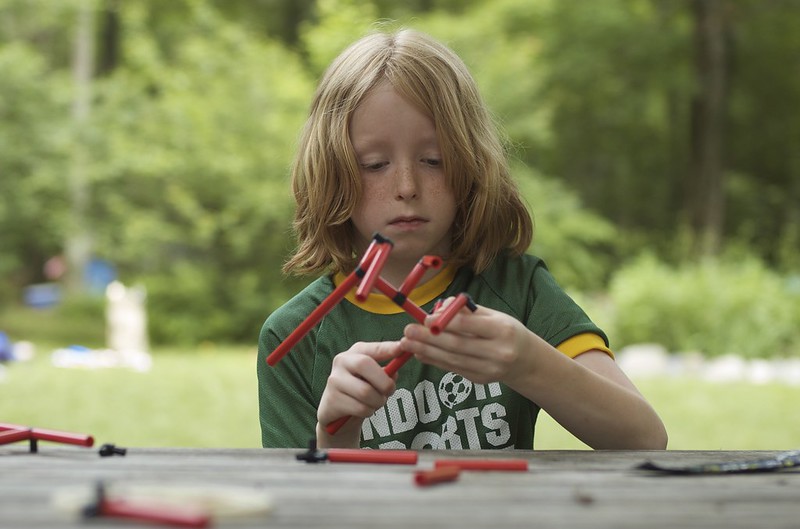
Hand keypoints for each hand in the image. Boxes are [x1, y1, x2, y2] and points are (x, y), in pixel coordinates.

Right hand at [317, 341, 400, 446]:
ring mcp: (334, 380)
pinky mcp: (332, 400)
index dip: (387, 348)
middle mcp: (341, 362)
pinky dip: (368, 412)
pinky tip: (364, 410)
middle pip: (365, 365)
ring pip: (365, 392)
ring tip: (375, 402)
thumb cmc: (360, 389)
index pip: (372, 349)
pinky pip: (360, 408)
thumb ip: (386, 373)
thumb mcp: (374, 378)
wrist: (337, 412)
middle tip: (390, 391)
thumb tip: (394, 373)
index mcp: (355, 352)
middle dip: (383, 381)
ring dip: (378, 401)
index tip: (402, 348)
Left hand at [400, 299, 535, 387]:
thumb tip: (438, 309)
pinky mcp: (480, 380)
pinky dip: (434, 361)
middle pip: (457, 345)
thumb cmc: (506, 332)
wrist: (526, 362)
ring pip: (452, 360)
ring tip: (407, 343)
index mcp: (502, 330)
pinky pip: (453, 369)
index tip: (425, 319)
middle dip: (428, 339)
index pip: (469, 326)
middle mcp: (497, 352)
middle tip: (408, 331)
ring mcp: (489, 369)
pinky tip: (420, 353)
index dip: (444, 322)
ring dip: (426, 351)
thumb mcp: (494, 315)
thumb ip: (466, 311)